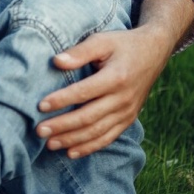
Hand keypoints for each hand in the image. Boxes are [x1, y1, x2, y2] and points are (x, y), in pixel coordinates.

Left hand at [35, 27, 169, 158]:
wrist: (154, 52)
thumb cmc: (122, 44)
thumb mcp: (102, 40)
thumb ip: (79, 52)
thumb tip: (56, 61)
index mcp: (116, 77)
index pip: (84, 92)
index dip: (62, 100)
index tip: (41, 106)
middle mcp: (123, 98)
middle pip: (89, 117)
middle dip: (62, 126)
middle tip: (39, 131)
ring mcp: (127, 112)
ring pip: (97, 132)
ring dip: (73, 140)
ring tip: (50, 144)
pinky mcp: (128, 119)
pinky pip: (108, 137)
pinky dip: (90, 147)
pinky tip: (71, 152)